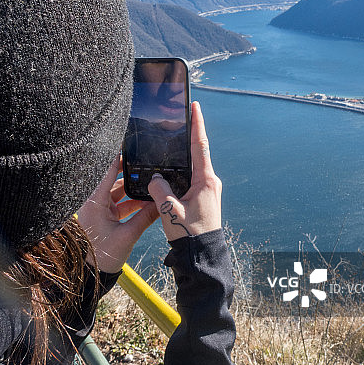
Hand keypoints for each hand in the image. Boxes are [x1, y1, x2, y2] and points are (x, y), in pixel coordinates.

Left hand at [77, 154, 158, 272]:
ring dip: (133, 189)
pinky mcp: (104, 216)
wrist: (91, 274)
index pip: (107, 172)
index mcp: (95, 202)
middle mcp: (94, 202)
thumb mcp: (128, 235)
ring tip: (150, 182)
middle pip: (113, 179)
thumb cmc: (103, 256)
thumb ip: (146, 217)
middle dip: (129, 171)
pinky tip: (146, 201)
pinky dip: (132, 202)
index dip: (117, 157)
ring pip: (118, 191)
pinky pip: (120, 203)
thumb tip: (162, 203)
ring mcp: (99, 209)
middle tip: (144, 161)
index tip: (127, 144)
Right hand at [148, 101, 221, 240]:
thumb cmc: (189, 235)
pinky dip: (180, 171)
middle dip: (188, 135)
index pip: (200, 146)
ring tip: (172, 138)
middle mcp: (209, 182)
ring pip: (192, 166)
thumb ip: (159, 189)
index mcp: (206, 181)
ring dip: (182, 154)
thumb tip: (154, 177)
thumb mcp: (169, 211)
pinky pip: (189, 178)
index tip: (195, 106)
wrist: (201, 257)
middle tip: (180, 116)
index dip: (197, 125)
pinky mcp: (201, 198)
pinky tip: (169, 168)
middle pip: (197, 152)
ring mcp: (207, 190)